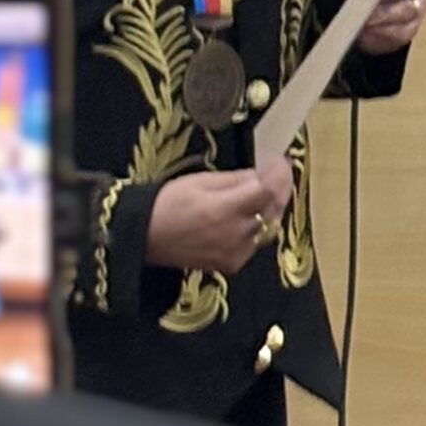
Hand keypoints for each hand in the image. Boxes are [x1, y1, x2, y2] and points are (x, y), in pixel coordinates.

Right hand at [145, 157, 294, 276]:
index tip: (278, 161)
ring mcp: (235, 252)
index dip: (277, 174)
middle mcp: (234, 234)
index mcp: (224, 209)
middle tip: (279, 173)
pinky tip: (251, 215)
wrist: (145, 236)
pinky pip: (255, 243)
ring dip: (271, 207)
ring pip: (268, 226)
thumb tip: (261, 172)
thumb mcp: (201, 180)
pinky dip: (258, 227)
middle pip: (272, 209)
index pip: (266, 190)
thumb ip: (236, 179)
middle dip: (280, 188)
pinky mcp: (232, 264)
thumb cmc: (169, 203)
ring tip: (267, 190)